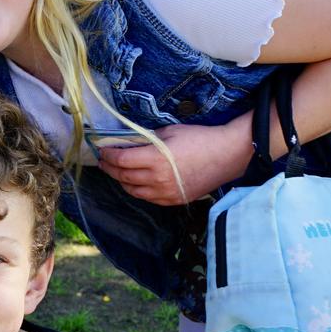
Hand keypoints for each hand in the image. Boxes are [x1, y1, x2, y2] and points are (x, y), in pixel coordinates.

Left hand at [95, 120, 250, 205]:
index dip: (108, 155)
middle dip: (109, 168)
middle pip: (123, 176)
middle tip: (103, 161)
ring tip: (116, 172)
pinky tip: (134, 182)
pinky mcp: (174, 200)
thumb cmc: (200, 138)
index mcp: (156, 159)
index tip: (102, 150)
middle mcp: (158, 179)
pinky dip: (137, 190)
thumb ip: (147, 138)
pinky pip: (148, 198)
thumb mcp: (170, 131)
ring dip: (121, 181)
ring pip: (133, 191)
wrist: (227, 155)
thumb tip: (129, 142)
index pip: (121, 160)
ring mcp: (166, 193)